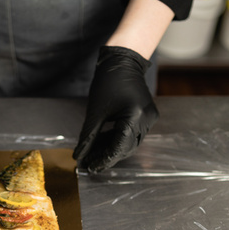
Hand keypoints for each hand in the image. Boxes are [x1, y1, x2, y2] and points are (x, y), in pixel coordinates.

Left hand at [73, 46, 157, 172]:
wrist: (123, 62)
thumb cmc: (108, 82)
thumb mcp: (95, 112)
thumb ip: (88, 137)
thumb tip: (79, 156)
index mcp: (135, 116)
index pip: (119, 146)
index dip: (104, 159)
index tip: (90, 167)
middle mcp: (147, 119)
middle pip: (126, 148)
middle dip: (107, 156)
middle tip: (89, 163)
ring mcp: (150, 119)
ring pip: (130, 143)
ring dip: (112, 149)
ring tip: (93, 155)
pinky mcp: (148, 117)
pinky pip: (133, 134)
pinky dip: (118, 140)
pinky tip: (103, 144)